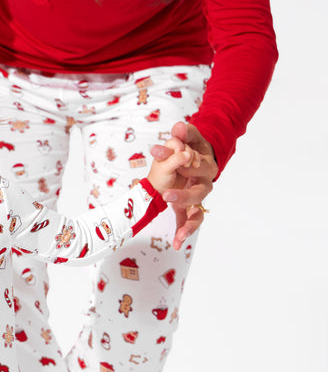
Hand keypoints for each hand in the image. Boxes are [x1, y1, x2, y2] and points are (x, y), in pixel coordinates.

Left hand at [150, 122, 217, 249]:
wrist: (197, 158)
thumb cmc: (192, 148)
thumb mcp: (189, 137)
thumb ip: (184, 133)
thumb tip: (178, 126)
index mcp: (205, 164)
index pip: (196, 163)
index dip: (183, 160)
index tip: (170, 159)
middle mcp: (204, 183)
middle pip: (199, 191)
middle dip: (183, 195)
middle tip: (166, 196)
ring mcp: (198, 198)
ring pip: (197, 212)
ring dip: (188, 223)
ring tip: (180, 235)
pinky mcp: (190, 208)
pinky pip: (189, 222)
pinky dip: (183, 232)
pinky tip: (177, 245)